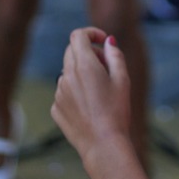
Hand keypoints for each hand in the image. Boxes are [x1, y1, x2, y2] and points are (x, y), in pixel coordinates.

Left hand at [51, 28, 131, 161]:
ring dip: (81, 73)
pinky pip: (64, 91)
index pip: (78, 35)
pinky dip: (75, 91)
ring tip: (99, 91)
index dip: (91, 33)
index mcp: (83, 65)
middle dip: (88, 52)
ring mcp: (58, 93)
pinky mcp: (56, 108)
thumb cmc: (116, 112)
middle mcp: (66, 76)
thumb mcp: (122, 79)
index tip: (102, 40)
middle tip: (105, 66)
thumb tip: (108, 41)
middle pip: (71, 51)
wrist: (103, 145)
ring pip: (67, 72)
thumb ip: (115, 55)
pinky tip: (90, 106)